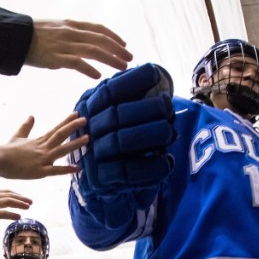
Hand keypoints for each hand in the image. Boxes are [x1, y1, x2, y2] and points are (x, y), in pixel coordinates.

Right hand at [0, 113, 87, 178]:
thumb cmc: (7, 150)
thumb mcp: (18, 136)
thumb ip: (26, 127)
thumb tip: (32, 116)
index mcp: (39, 141)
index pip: (56, 129)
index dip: (67, 121)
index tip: (77, 114)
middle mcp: (43, 148)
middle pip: (60, 135)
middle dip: (73, 127)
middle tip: (85, 120)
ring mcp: (42, 159)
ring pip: (61, 150)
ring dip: (74, 144)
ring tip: (87, 138)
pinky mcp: (40, 171)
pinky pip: (56, 170)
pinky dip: (67, 169)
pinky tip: (78, 168)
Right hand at [0, 190, 32, 235]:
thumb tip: (2, 207)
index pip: (6, 191)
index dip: (17, 194)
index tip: (24, 198)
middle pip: (10, 195)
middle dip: (22, 198)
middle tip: (31, 202)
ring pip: (9, 202)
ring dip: (20, 204)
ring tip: (28, 207)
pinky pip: (4, 213)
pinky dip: (13, 214)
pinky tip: (19, 217)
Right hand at [25, 19, 132, 78]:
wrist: (13, 37)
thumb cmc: (31, 34)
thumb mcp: (53, 27)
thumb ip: (68, 33)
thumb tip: (79, 40)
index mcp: (70, 24)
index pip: (98, 28)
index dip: (113, 36)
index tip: (124, 44)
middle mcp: (70, 32)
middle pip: (101, 40)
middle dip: (117, 49)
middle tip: (130, 58)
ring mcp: (64, 45)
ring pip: (94, 51)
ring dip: (110, 59)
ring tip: (122, 67)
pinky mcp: (56, 57)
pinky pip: (77, 63)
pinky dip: (89, 69)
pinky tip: (98, 76)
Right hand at [72, 63, 175, 194]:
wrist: (101, 184)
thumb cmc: (117, 140)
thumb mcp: (116, 113)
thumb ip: (130, 96)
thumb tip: (155, 74)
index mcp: (90, 108)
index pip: (109, 91)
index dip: (133, 81)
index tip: (156, 73)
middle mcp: (88, 130)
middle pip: (117, 115)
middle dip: (148, 108)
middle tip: (168, 108)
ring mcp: (93, 156)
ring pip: (122, 141)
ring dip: (153, 134)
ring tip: (170, 132)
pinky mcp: (102, 180)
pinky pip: (128, 172)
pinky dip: (152, 166)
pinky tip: (167, 161)